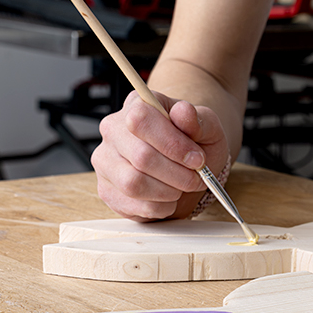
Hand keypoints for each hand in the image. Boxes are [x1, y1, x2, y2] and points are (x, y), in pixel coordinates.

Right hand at [91, 90, 229, 220]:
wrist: (185, 166)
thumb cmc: (193, 144)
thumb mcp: (207, 128)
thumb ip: (198, 120)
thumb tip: (183, 112)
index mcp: (136, 105)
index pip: (141, 120)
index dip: (172, 144)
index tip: (197, 159)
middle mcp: (113, 131)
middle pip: (141, 156)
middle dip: (177, 174)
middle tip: (196, 178)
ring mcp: (105, 162)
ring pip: (133, 183)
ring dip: (168, 192)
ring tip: (181, 188)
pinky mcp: (107, 190)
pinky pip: (133, 205)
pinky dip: (159, 207)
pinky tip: (169, 199)